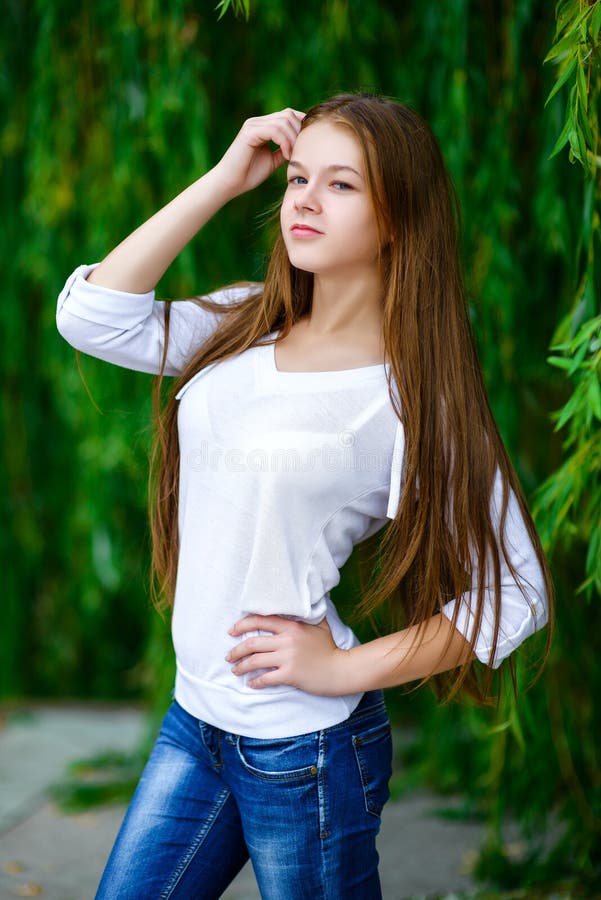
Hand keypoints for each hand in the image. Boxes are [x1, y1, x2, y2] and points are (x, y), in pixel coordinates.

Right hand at [213, 108, 304, 197]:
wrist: (230, 184)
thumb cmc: (249, 174)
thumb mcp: (273, 160)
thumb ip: (285, 149)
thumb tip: (302, 145)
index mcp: (262, 126)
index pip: (288, 115)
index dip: (301, 126)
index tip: (308, 145)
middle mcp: (257, 122)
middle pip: (288, 114)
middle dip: (299, 132)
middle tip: (301, 151)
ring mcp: (252, 125)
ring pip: (283, 121)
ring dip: (293, 139)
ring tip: (293, 156)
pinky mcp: (249, 132)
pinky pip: (274, 130)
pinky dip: (284, 142)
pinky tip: (286, 155)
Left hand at [225, 614, 349, 695]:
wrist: (341, 669)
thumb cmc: (330, 648)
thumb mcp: (320, 625)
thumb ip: (309, 614)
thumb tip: (306, 602)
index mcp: (291, 626)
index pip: (260, 620)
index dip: (242, 625)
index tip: (232, 631)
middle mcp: (287, 640)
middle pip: (252, 643)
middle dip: (236, 650)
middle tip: (229, 656)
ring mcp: (288, 657)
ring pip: (255, 661)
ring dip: (241, 667)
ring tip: (235, 670)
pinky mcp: (290, 674)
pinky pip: (265, 678)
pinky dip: (255, 682)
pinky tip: (251, 683)